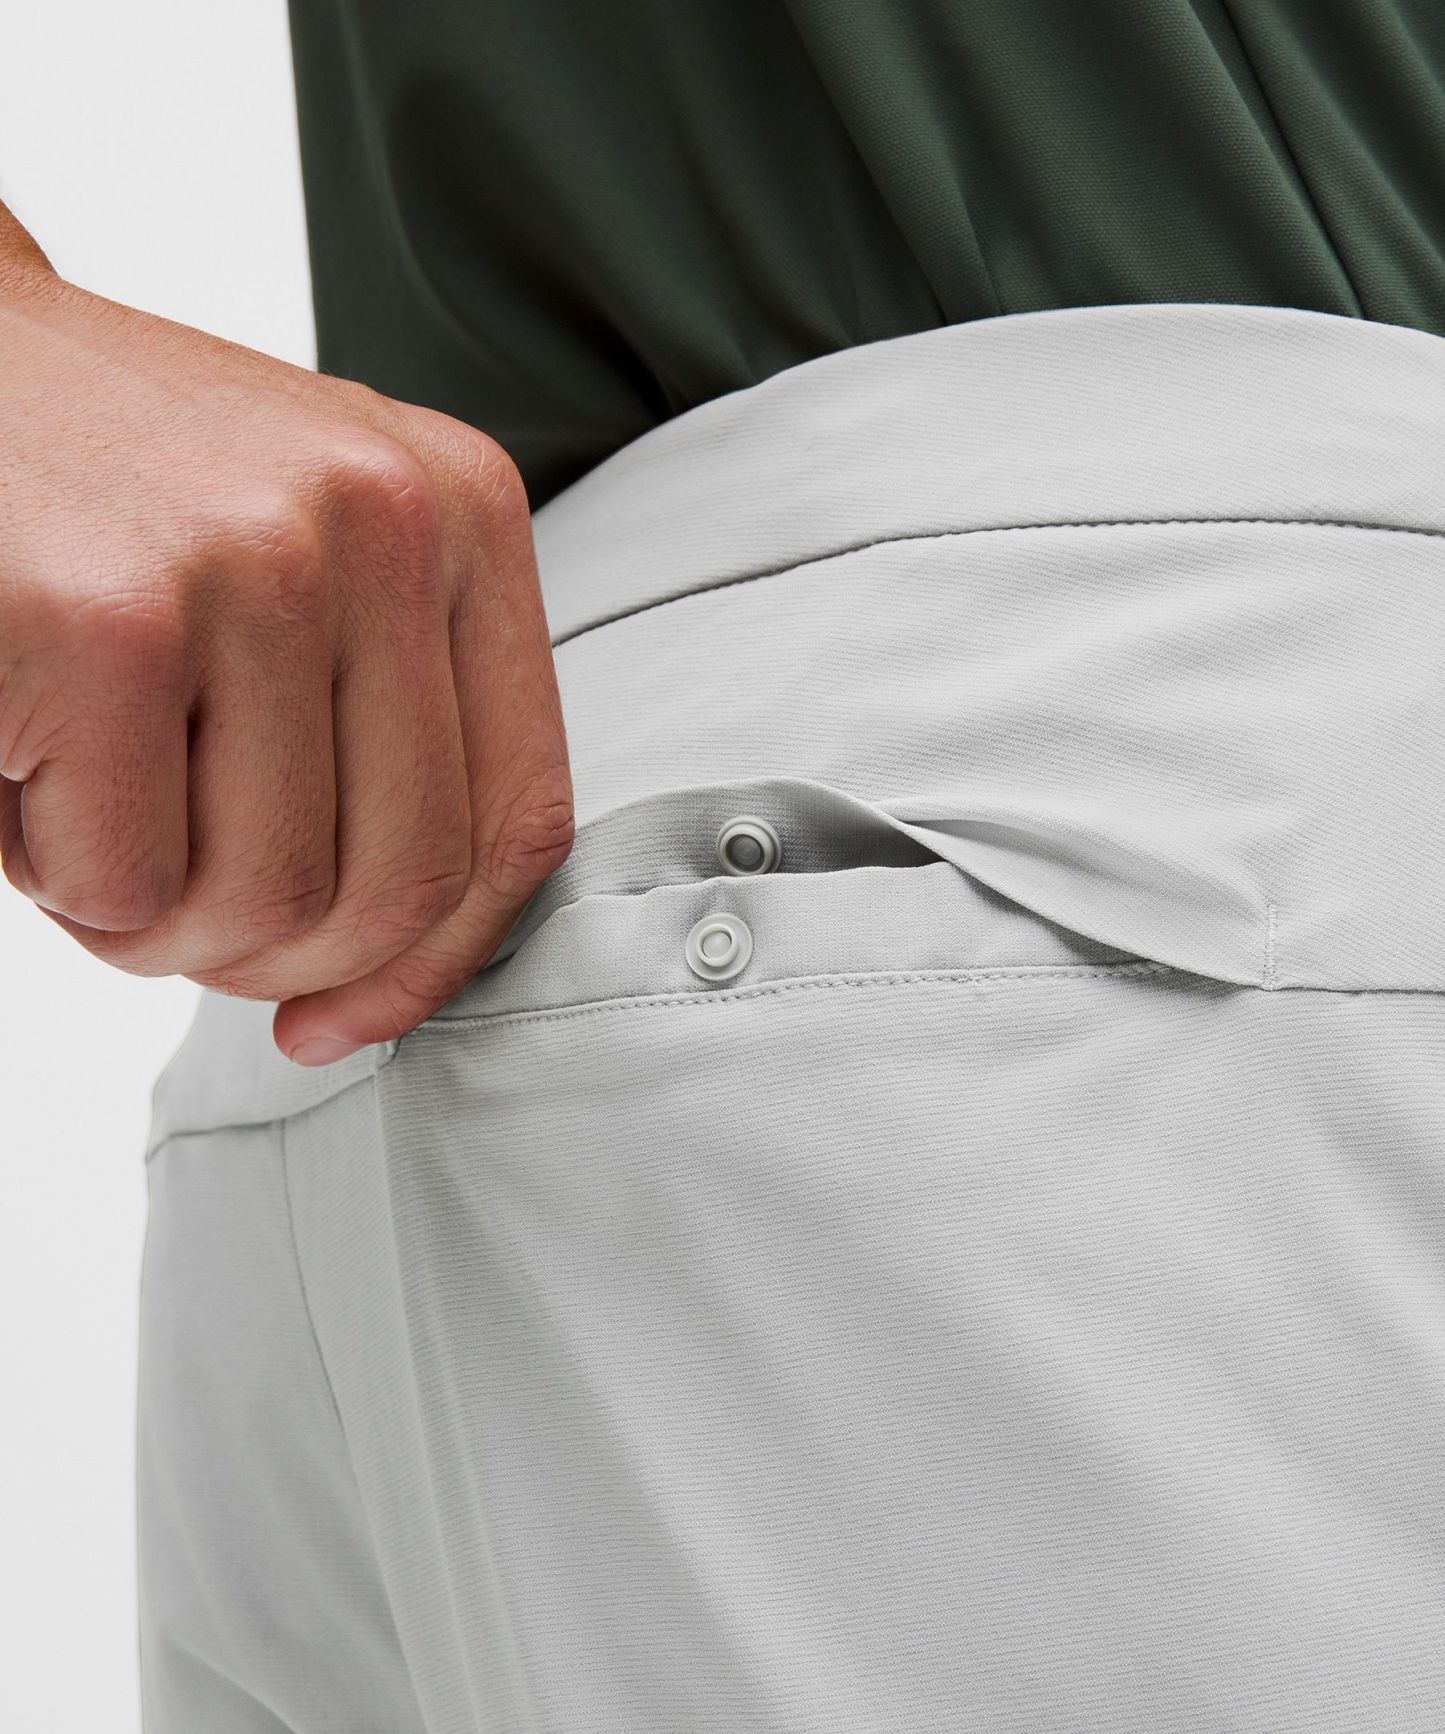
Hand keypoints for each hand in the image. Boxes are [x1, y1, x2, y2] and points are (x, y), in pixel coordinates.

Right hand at [0, 247, 573, 1063]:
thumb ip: (389, 735)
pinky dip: (60, 879)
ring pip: (265, 906)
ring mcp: (256, 562)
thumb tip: (385, 987)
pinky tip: (26, 765)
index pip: (517, 819)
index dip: (431, 964)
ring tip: (87, 808)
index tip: (334, 1017)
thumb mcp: (312, 564)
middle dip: (273, 957)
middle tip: (171, 908)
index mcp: (462, 515)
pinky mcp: (110, 622)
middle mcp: (386, 524)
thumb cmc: (120, 499)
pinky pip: (127, 887)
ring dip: (153, 920)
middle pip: (399, 888)